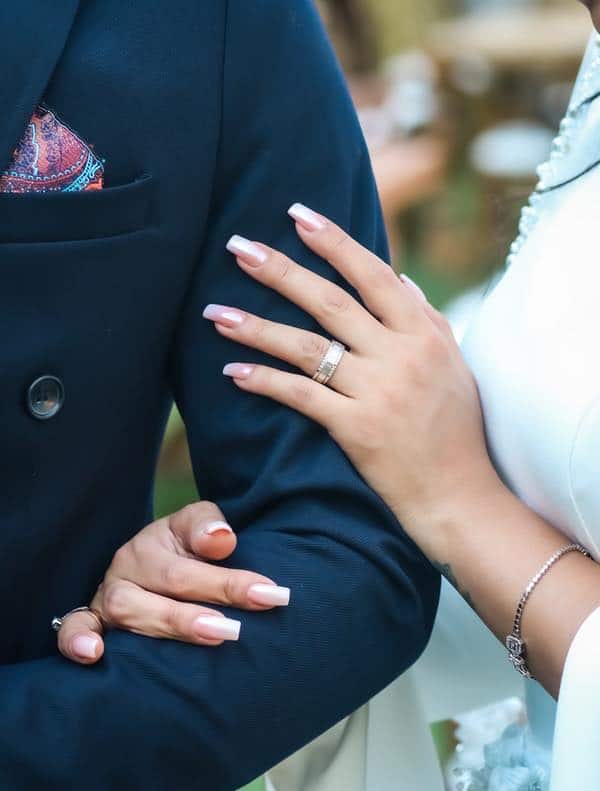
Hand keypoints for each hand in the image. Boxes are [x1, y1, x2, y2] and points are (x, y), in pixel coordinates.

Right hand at [57, 501, 289, 663]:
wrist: (157, 563)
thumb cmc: (184, 548)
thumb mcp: (196, 525)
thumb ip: (208, 526)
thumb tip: (222, 539)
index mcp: (152, 545)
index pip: (192, 566)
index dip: (231, 582)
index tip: (271, 595)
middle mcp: (127, 570)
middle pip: (162, 589)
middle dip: (201, 610)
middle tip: (235, 629)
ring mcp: (107, 598)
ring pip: (128, 612)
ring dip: (168, 625)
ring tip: (210, 635)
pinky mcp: (92, 620)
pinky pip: (73, 627)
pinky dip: (77, 639)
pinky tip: (94, 654)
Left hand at [203, 205, 499, 557]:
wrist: (460, 495)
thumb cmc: (457, 430)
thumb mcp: (454, 365)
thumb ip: (428, 318)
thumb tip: (401, 279)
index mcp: (424, 334)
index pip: (373, 274)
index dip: (333, 242)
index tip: (297, 214)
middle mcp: (400, 355)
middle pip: (330, 301)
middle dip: (280, 269)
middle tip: (237, 245)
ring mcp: (378, 391)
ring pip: (307, 346)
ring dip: (257, 326)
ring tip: (214, 313)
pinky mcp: (357, 429)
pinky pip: (302, 397)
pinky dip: (266, 382)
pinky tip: (235, 372)